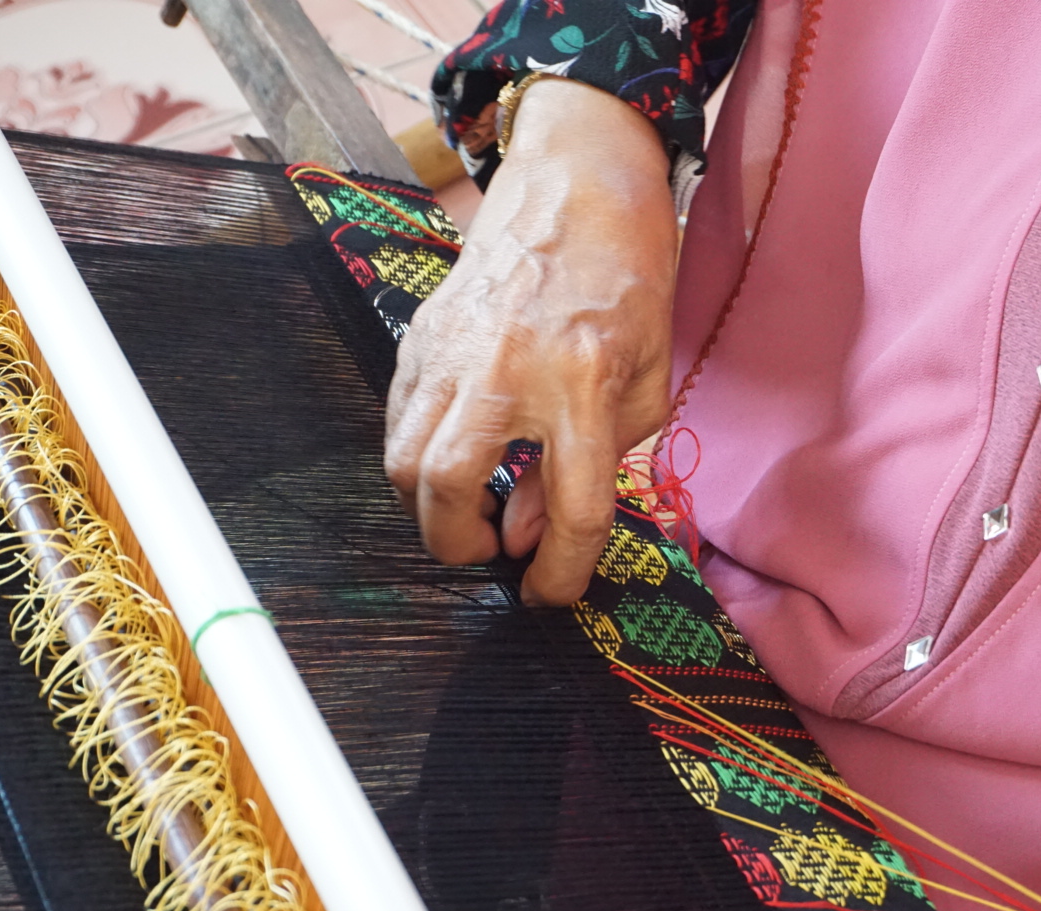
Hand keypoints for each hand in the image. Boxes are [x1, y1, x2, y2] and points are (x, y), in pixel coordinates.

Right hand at [384, 77, 677, 604]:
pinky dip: (416, 457)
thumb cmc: (628, 281)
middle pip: (448, 490)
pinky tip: (454, 455)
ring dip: (428, 505)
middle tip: (487, 550)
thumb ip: (595, 468)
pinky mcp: (420, 336)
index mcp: (582, 384)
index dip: (560, 575)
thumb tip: (528, 535)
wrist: (577, 185)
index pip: (570, 512)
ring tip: (469, 506)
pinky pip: (396, 420)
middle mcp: (505, 369)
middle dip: (459, 545)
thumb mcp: (645, 381)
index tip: (549, 595)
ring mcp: (450, 350)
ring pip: (403, 460)